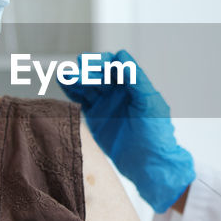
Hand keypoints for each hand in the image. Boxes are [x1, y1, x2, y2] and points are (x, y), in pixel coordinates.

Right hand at [59, 49, 194, 212]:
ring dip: (76, 79)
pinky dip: (72, 92)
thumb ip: (136, 80)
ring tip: (64, 75)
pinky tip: (63, 84)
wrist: (149, 163)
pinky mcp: (96, 117)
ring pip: (88, 86)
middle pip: (98, 74)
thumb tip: (122, 57)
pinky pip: (82, 100)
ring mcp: (106, 103)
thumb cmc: (157, 133)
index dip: (102, 62)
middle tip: (75, 72)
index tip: (92, 64)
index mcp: (132, 84)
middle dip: (86, 71)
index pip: (115, 64)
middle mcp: (118, 90)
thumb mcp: (149, 104)